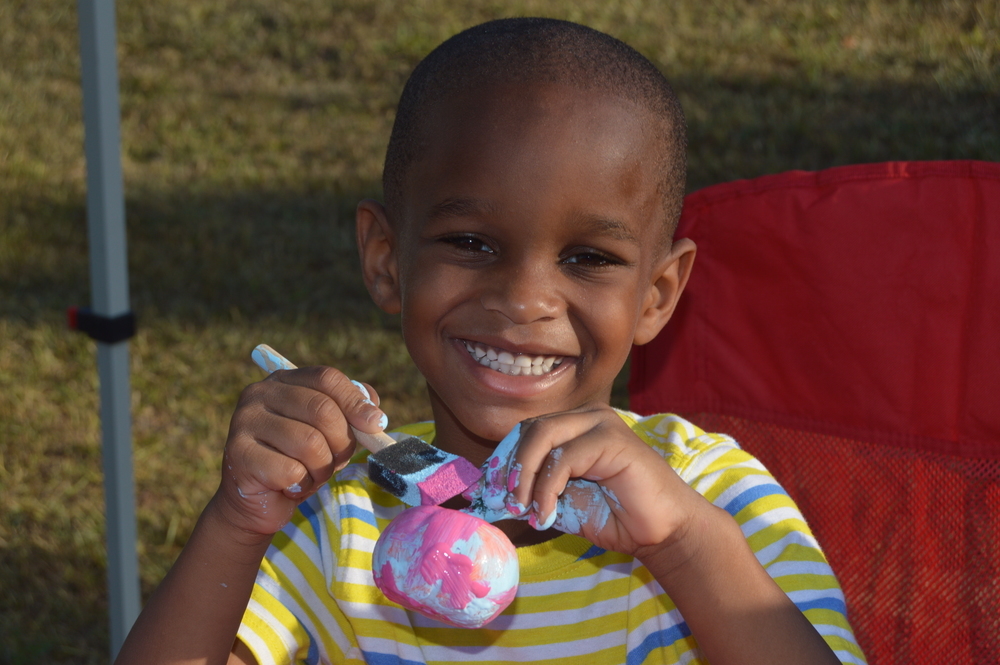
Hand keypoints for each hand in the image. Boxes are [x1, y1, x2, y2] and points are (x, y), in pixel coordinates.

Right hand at [215, 366, 386, 535]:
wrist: (257, 502)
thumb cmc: (299, 462)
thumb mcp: (330, 434)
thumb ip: (352, 415)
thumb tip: (375, 417)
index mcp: (284, 381)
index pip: (326, 378)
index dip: (355, 401)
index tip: (376, 425)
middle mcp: (259, 393)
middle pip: (322, 410)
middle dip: (342, 442)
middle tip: (338, 459)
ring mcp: (244, 422)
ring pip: (310, 443)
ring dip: (321, 468)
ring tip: (310, 474)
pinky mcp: (238, 454)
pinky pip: (291, 471)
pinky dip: (301, 484)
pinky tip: (290, 486)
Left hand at [472, 403, 703, 557]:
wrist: (662, 532)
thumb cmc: (615, 517)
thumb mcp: (562, 502)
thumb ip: (533, 490)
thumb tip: (492, 493)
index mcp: (574, 426)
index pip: (525, 431)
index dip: (504, 460)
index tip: (490, 493)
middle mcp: (587, 417)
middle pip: (530, 428)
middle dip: (509, 467)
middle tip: (505, 502)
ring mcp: (600, 423)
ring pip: (542, 435)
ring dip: (524, 476)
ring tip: (522, 508)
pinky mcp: (612, 438)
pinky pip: (563, 457)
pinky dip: (546, 488)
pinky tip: (547, 513)